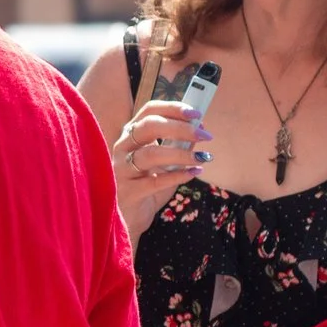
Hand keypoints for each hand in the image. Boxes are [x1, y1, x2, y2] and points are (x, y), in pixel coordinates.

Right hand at [113, 100, 210, 238]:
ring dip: (181, 154)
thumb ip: (178, 146)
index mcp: (131, 135)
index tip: (196, 114)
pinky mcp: (127, 191)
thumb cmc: (146, 186)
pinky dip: (178, 176)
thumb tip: (200, 130)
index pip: (149, 111)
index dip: (173, 108)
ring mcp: (121, 169)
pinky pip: (155, 181)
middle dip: (180, 128)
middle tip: (204, 136)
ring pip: (151, 154)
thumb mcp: (164, 163)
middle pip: (149, 126)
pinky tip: (193, 173)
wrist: (128, 218)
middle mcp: (122, 147)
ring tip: (202, 158)